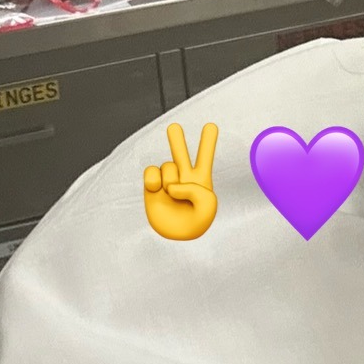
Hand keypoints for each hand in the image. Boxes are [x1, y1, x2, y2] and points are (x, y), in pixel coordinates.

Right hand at [143, 121, 218, 240]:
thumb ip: (195, 189)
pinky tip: (156, 189)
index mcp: (201, 179)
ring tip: (172, 192)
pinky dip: (154, 179)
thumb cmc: (197, 222)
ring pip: (168, 163)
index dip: (208, 141)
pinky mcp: (152, 188)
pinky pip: (151, 171)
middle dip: (176, 140)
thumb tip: (172, 185)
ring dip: (171, 177)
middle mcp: (183, 177)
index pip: (205, 156)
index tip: (211, 125)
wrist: (177, 238)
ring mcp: (167, 181)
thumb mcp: (208, 206)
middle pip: (181, 153)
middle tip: (174, 126)